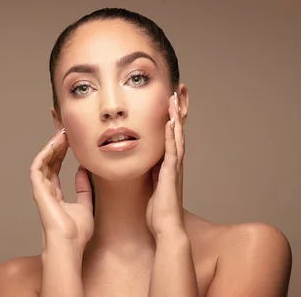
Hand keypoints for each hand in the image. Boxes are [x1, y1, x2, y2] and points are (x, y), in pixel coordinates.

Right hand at [29, 128, 93, 250]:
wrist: (69, 244)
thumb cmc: (77, 232)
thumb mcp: (86, 205)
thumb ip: (83, 188)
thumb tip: (82, 170)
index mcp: (56, 194)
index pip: (55, 167)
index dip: (61, 152)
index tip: (69, 139)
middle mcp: (46, 190)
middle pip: (48, 161)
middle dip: (55, 145)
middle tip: (64, 129)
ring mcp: (41, 190)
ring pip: (43, 161)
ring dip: (51, 146)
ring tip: (61, 133)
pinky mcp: (38, 190)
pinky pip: (38, 167)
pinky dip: (45, 153)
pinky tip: (55, 143)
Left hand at [146, 92, 185, 237]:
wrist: (165, 228)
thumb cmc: (157, 211)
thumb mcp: (149, 185)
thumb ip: (148, 172)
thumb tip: (139, 162)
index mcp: (167, 164)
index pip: (170, 135)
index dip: (171, 117)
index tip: (170, 99)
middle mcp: (174, 162)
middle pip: (177, 130)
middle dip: (178, 110)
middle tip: (180, 90)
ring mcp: (174, 168)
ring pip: (176, 137)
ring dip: (176, 117)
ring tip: (175, 98)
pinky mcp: (170, 175)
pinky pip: (171, 152)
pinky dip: (170, 136)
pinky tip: (169, 122)